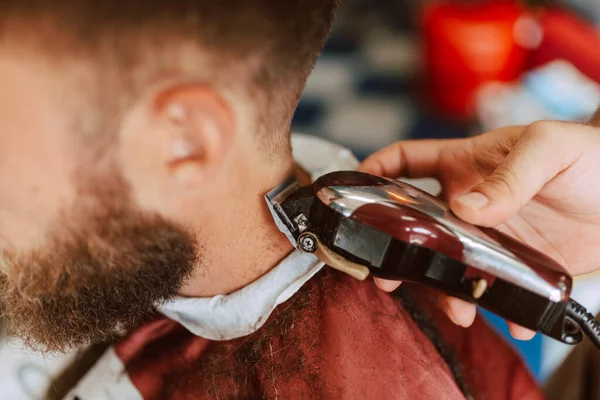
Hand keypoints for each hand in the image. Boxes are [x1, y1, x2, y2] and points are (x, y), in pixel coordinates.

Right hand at [358, 116, 599, 339]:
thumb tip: (466, 208)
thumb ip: (508, 174)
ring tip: (460, 308)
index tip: (351, 190)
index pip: (405, 161)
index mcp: (465, 164)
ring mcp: (490, 235)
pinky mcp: (516, 264)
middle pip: (414, 224)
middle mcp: (468, 201)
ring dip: (444, 289)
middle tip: (387, 275)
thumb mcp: (550, 147)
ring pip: (448, 264)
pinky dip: (499, 307)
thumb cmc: (593, 155)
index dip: (374, 171)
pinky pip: (495, 289)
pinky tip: (512, 318)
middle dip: (394, 249)